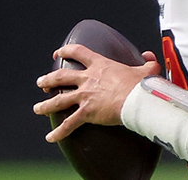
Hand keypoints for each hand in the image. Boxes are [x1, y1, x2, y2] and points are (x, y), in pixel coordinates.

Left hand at [33, 45, 160, 141]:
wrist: (137, 99)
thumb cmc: (142, 85)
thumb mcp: (147, 69)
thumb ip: (147, 62)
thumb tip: (149, 56)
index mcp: (101, 65)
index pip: (79, 52)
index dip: (67, 51)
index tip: (59, 52)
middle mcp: (88, 79)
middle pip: (61, 76)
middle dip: (49, 79)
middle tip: (41, 82)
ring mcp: (85, 96)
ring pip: (59, 99)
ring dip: (46, 105)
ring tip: (38, 108)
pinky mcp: (86, 112)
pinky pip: (69, 124)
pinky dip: (59, 132)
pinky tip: (50, 137)